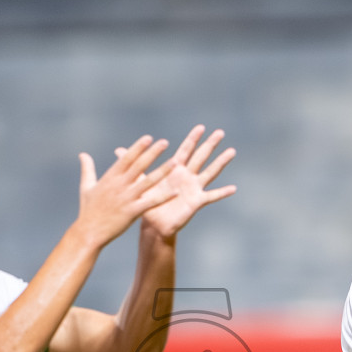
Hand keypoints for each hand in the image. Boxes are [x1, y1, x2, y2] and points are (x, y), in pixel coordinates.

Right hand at [75, 136, 176, 247]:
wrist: (89, 232)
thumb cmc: (88, 210)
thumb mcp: (86, 187)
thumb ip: (87, 169)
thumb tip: (83, 154)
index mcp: (110, 178)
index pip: (126, 158)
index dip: (138, 147)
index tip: (148, 138)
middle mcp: (120, 185)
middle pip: (139, 165)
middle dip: (152, 153)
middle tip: (164, 142)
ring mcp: (127, 198)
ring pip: (148, 181)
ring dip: (163, 171)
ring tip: (176, 162)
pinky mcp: (132, 211)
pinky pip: (151, 202)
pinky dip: (164, 197)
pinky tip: (175, 192)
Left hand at [117, 126, 236, 237]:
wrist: (153, 225)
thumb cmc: (148, 202)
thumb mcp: (139, 180)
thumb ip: (132, 164)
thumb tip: (118, 150)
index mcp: (175, 170)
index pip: (185, 150)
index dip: (193, 138)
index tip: (201, 127)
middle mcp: (187, 176)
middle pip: (201, 157)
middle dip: (210, 144)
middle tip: (221, 132)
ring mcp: (193, 188)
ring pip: (210, 172)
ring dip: (221, 162)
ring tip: (232, 151)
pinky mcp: (196, 201)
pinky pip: (212, 196)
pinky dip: (222, 192)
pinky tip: (233, 188)